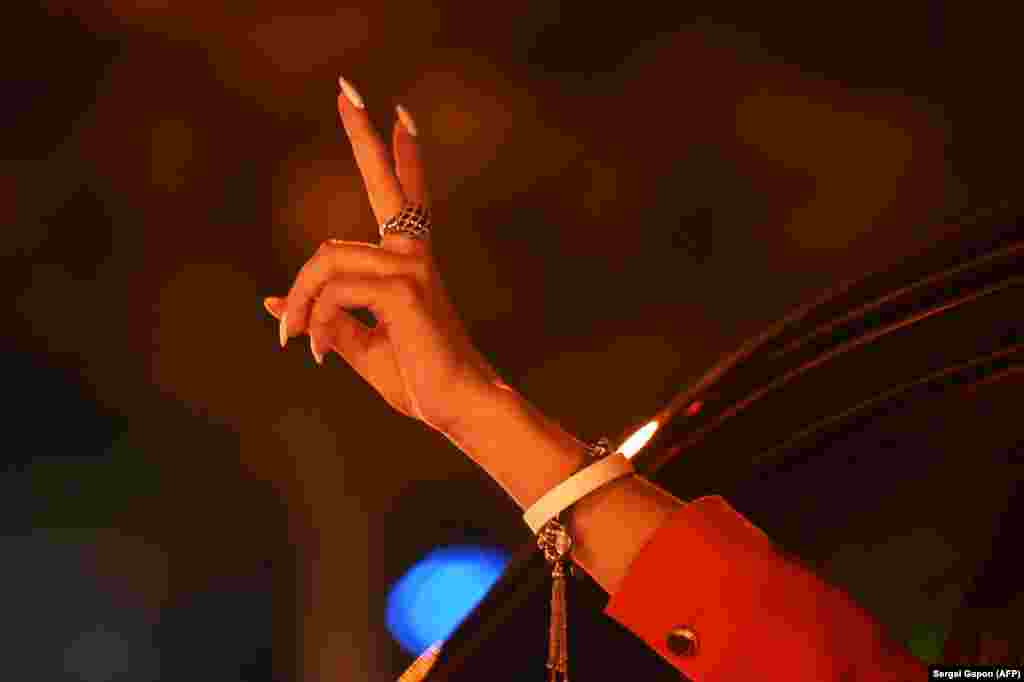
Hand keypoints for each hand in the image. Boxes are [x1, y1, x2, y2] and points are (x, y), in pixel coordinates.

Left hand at [264, 76, 501, 435]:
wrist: (457, 407)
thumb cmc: (418, 379)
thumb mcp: (360, 347)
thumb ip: (325, 319)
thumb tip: (274, 299)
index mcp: (408, 265)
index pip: (405, 199)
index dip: (402, 158)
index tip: (399, 117)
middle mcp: (413, 256)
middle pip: (388, 184)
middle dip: (365, 136)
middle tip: (347, 88)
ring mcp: (412, 269)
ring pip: (326, 259)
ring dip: (300, 302)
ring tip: (293, 340)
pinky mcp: (404, 291)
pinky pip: (334, 289)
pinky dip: (315, 319)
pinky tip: (318, 353)